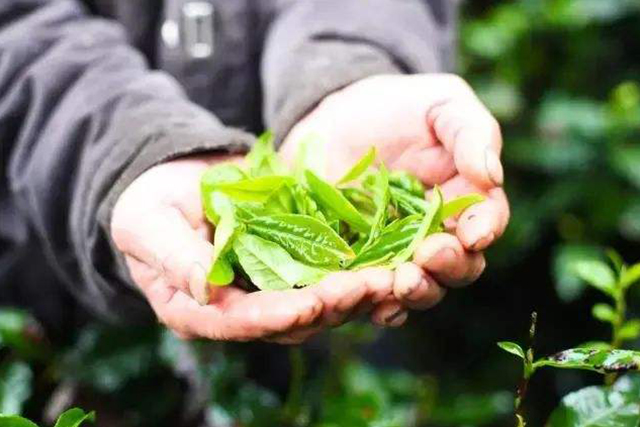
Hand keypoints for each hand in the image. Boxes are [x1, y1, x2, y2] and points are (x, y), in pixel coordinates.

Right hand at [111, 155, 395, 342]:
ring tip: (387, 276)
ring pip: (317, 305)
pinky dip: (357, 271)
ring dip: (353, 293)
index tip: (307, 307)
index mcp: (196, 309)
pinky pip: (329, 275)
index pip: (238, 322)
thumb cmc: (151, 201)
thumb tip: (202, 287)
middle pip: (288, 321)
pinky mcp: (294, 264)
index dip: (274, 317)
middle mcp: (238, 309)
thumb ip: (172, 254)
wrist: (181, 176)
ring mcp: (269, 289)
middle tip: (366, 288)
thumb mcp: (145, 221)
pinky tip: (387, 261)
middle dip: (329, 306)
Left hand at [281, 74, 509, 321]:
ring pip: (416, 288)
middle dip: (446, 268)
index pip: (487, 222)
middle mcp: (437, 234)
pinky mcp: (358, 261)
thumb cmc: (398, 106)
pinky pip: (369, 293)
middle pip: (456, 267)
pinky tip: (364, 302)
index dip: (485, 230)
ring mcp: (396, 252)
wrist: (336, 116)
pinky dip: (370, 303)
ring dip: (411, 293)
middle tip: (427, 258)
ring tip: (395, 283)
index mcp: (466, 199)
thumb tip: (491, 176)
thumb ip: (471, 133)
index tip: (473, 234)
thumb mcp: (442, 103)